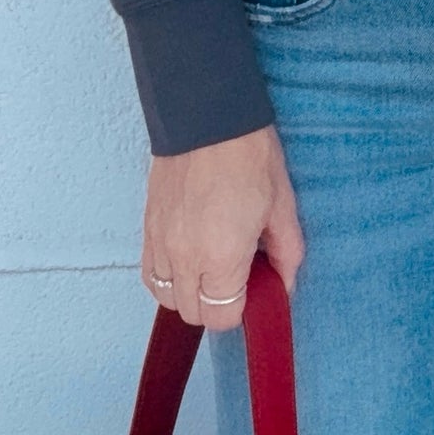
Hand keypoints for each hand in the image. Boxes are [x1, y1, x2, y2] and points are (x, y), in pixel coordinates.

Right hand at [140, 123, 304, 327]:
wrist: (207, 116)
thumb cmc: (249, 156)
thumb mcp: (282, 206)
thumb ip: (287, 254)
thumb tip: (284, 285)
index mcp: (221, 257)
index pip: (223, 317)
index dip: (243, 309)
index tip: (254, 288)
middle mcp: (184, 257)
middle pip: (193, 314)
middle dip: (218, 306)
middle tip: (238, 277)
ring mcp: (160, 243)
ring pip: (167, 298)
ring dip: (190, 294)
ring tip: (212, 267)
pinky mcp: (146, 227)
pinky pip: (150, 274)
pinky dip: (168, 278)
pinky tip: (189, 259)